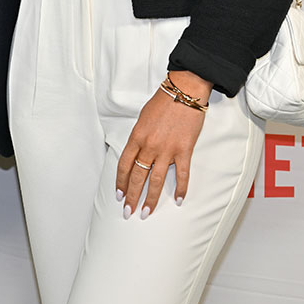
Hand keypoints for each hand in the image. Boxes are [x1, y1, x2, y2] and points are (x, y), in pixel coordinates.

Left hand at [116, 71, 210, 218]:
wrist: (184, 91)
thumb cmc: (163, 101)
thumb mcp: (142, 117)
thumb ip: (139, 137)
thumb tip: (138, 153)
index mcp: (137, 136)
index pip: (124, 165)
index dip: (121, 182)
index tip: (119, 195)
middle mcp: (150, 146)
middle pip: (137, 176)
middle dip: (131, 196)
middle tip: (128, 212)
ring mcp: (167, 150)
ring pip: (156, 180)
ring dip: (150, 199)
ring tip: (145, 212)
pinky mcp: (184, 150)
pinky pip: (182, 175)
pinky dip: (181, 189)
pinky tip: (179, 200)